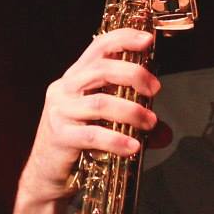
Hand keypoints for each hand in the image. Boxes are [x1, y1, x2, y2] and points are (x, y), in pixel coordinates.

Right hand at [16, 28, 159, 204]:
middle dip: (134, 75)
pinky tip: (133, 147)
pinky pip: (93, 135)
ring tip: (150, 123)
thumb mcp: (106, 123)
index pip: (99, 47)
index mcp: (76, 77)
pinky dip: (117, 140)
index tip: (148, 40)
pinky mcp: (59, 136)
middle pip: (102, 69)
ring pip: (101, 102)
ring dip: (132, 111)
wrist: (47, 175)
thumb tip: (166, 134)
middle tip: (155, 90)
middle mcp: (64, 88)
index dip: (123, 38)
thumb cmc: (78, 143)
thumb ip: (135, 123)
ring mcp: (59, 111)